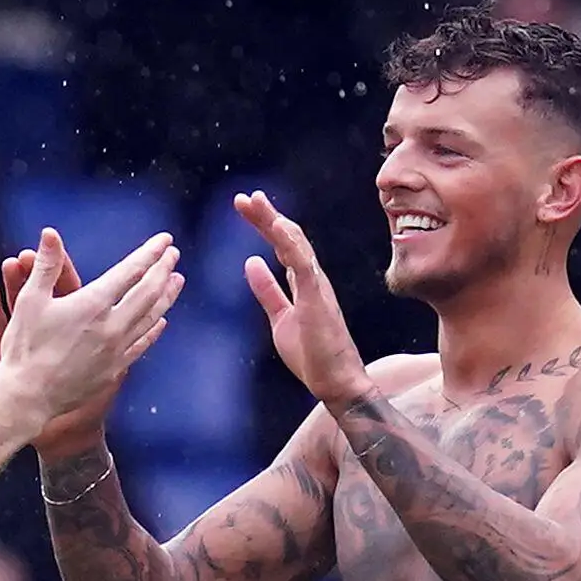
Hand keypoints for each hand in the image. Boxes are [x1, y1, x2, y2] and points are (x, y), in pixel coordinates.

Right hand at [0, 228, 181, 429]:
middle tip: (174, 254)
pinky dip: (154, 329)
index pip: (131, 271)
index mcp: (92, 304)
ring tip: (177, 280)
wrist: (29, 397)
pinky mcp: (115, 369)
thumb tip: (50, 233)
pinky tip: (162, 320)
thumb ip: (46, 266)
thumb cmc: (25, 346)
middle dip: (163, 270)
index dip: (150, 253)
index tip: (165, 240)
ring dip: (166, 296)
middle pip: (148, 292)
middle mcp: (112, 326)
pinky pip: (141, 344)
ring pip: (150, 317)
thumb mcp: (30, 300)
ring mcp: (117, 349)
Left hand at [237, 191, 367, 406]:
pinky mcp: (318, 299)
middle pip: (289, 238)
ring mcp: (318, 287)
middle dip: (266, 216)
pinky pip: (304, 265)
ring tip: (255, 202)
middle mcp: (313, 279)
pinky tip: (277, 227)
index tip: (245, 207)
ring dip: (275, 222)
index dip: (264, 225)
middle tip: (244, 197)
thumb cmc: (313, 355)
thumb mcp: (280, 318)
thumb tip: (252, 262)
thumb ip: (267, 290)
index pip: (282, 246)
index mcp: (304, 283)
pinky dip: (290, 244)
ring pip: (296, 245)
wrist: (336, 383)